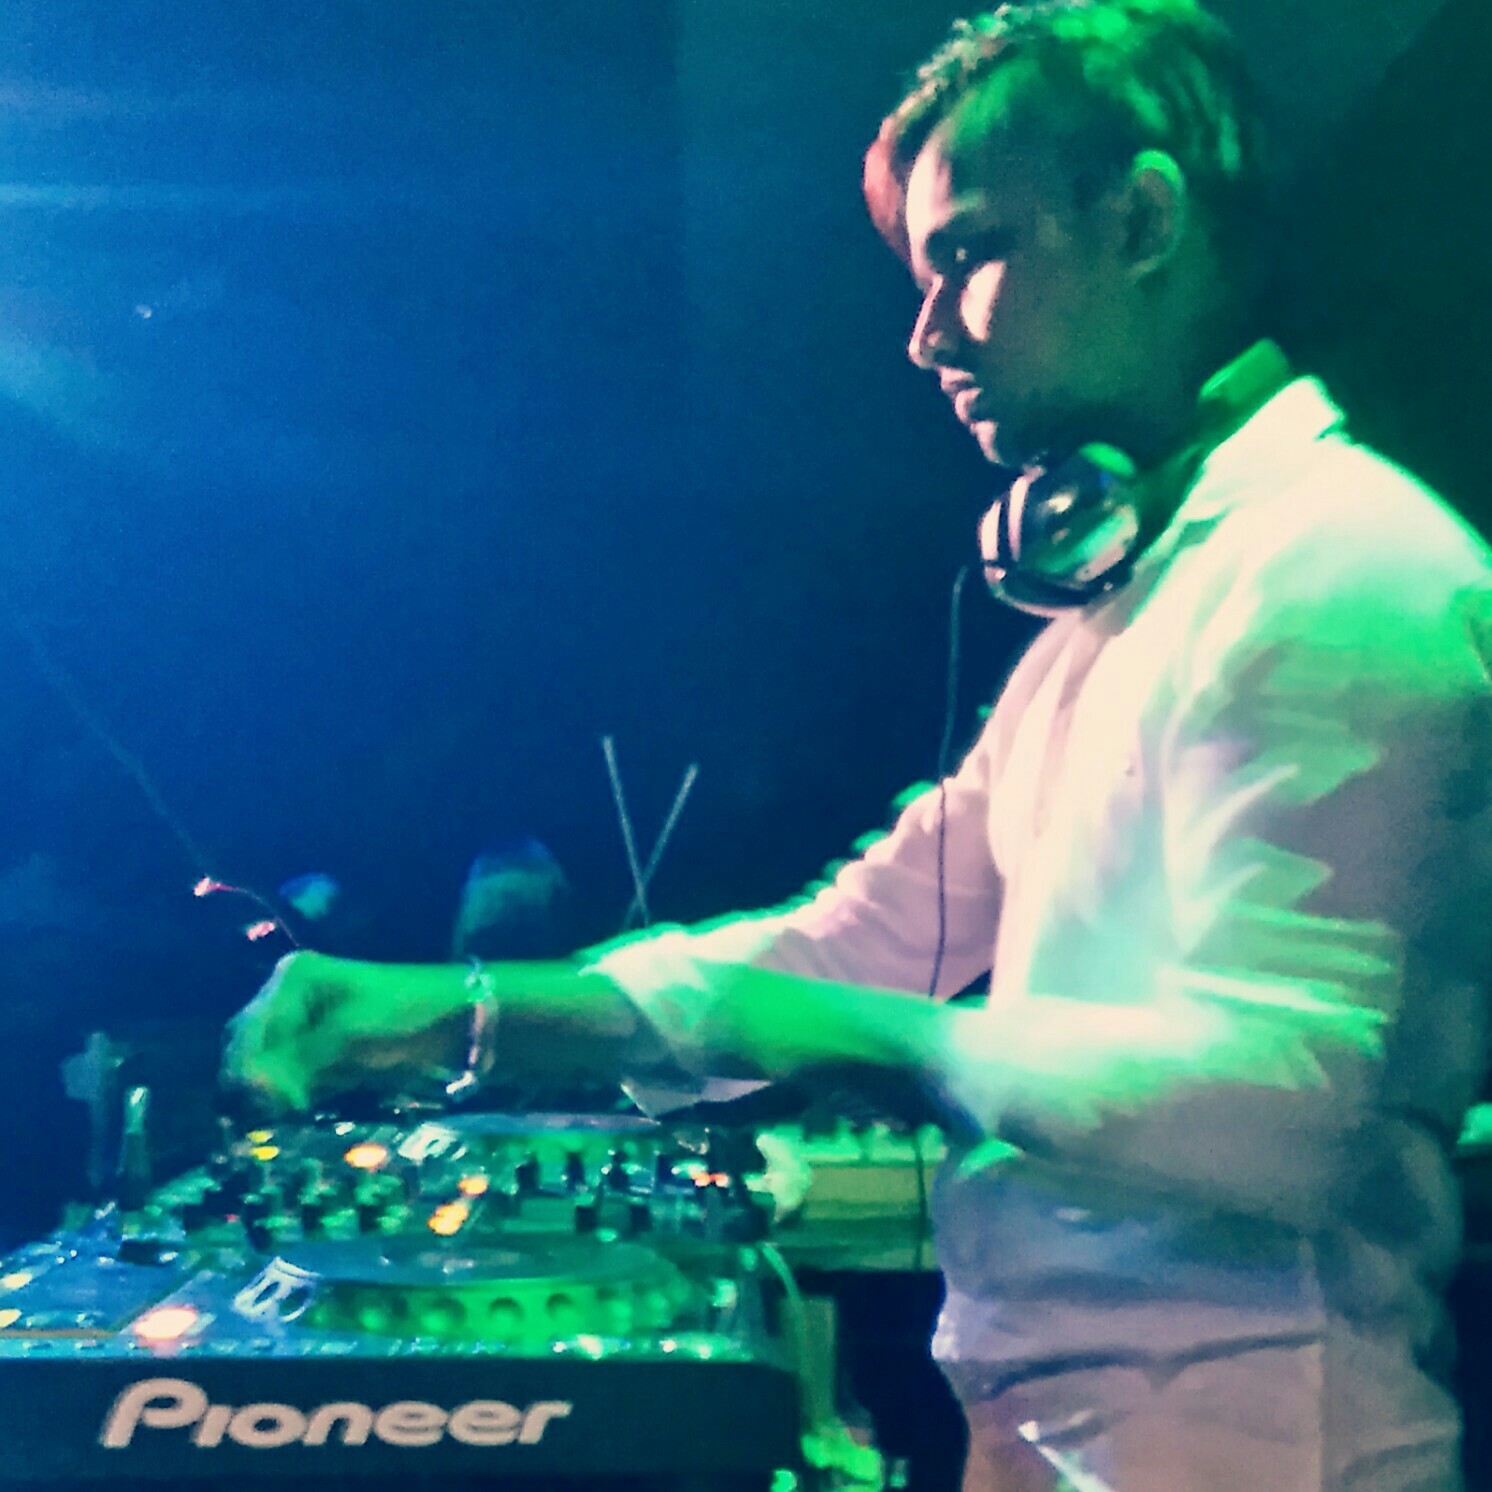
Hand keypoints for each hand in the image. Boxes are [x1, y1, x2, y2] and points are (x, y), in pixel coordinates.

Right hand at [222, 952, 469, 1111]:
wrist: (460, 1026)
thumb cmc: (405, 1019)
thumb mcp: (344, 1038)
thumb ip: (291, 1064)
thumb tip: (247, 1091)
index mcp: (292, 979)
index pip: (246, 1032)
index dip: (247, 1073)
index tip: (266, 1109)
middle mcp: (291, 997)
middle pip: (248, 1048)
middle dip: (253, 1085)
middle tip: (265, 1122)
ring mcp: (307, 1024)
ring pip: (266, 1067)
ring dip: (268, 1095)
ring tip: (278, 1124)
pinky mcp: (324, 1053)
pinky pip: (290, 1079)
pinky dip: (289, 1098)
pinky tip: (295, 1117)